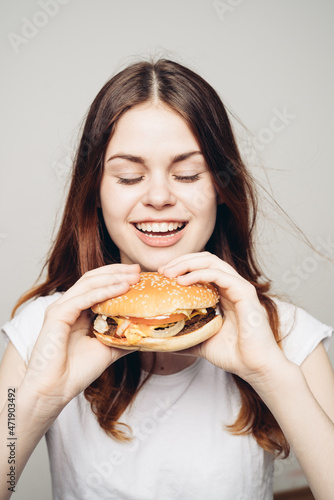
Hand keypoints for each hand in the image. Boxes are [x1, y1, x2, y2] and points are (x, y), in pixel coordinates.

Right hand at [20, 263, 140, 409]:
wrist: (54, 391)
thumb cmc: (76, 372)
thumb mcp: (108, 350)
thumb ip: (122, 338)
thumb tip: (146, 333)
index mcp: (78, 312)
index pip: (98, 285)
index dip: (117, 277)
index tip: (139, 275)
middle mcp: (68, 306)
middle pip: (93, 278)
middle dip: (117, 272)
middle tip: (137, 270)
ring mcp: (61, 308)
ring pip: (88, 283)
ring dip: (112, 278)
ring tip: (133, 276)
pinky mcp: (57, 315)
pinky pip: (83, 298)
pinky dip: (103, 291)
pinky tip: (120, 288)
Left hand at [159, 252, 286, 383]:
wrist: (256, 368)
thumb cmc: (234, 355)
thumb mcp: (201, 342)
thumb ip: (184, 337)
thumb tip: (161, 341)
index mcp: (223, 294)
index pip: (202, 268)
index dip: (181, 267)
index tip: (162, 275)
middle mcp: (231, 287)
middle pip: (205, 259)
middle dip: (182, 261)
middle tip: (162, 270)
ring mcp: (239, 288)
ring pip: (212, 262)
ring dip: (187, 263)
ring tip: (169, 272)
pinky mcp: (245, 293)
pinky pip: (220, 275)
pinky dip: (199, 274)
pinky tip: (183, 281)